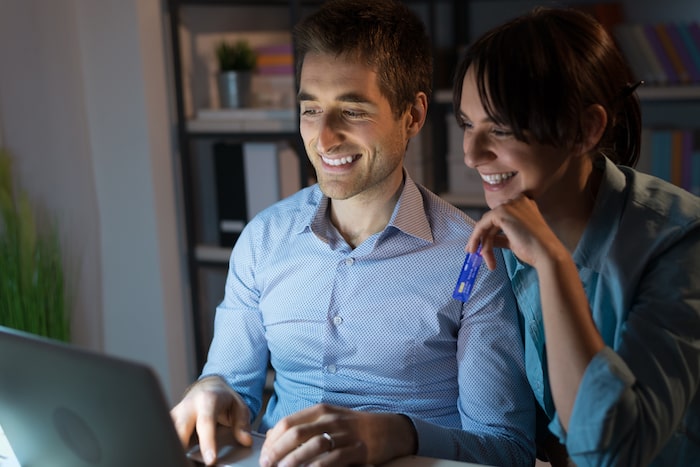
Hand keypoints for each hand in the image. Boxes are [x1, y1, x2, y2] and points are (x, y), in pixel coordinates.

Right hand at [170, 376, 252, 465]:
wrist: (208, 387)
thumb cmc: (224, 399)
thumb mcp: (239, 407)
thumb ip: (242, 424)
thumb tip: (246, 440)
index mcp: (207, 400)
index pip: (206, 423)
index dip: (207, 443)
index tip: (211, 460)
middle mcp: (189, 405)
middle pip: (180, 429)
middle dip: (182, 448)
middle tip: (191, 463)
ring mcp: (177, 412)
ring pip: (170, 431)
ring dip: (175, 445)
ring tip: (184, 458)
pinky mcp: (170, 419)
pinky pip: (167, 433)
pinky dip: (172, 443)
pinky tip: (178, 453)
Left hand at [260, 404, 415, 466]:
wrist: (387, 430)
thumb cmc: (352, 427)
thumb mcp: (329, 419)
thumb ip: (306, 425)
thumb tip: (276, 438)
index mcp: (321, 410)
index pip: (288, 422)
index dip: (273, 439)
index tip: (264, 454)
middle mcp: (331, 419)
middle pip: (296, 433)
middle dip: (277, 451)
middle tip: (267, 465)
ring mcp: (344, 433)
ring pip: (312, 446)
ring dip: (293, 461)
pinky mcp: (357, 449)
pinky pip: (332, 459)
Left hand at [466, 195, 563, 270]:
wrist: (547, 253)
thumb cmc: (536, 249)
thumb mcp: (515, 239)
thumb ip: (502, 236)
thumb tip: (486, 241)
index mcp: (524, 204)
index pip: (500, 218)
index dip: (489, 232)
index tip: (480, 245)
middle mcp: (516, 200)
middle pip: (492, 221)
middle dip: (482, 238)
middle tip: (473, 251)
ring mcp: (508, 205)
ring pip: (486, 225)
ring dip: (483, 244)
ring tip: (485, 260)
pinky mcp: (501, 213)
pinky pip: (482, 226)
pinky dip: (477, 239)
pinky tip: (479, 252)